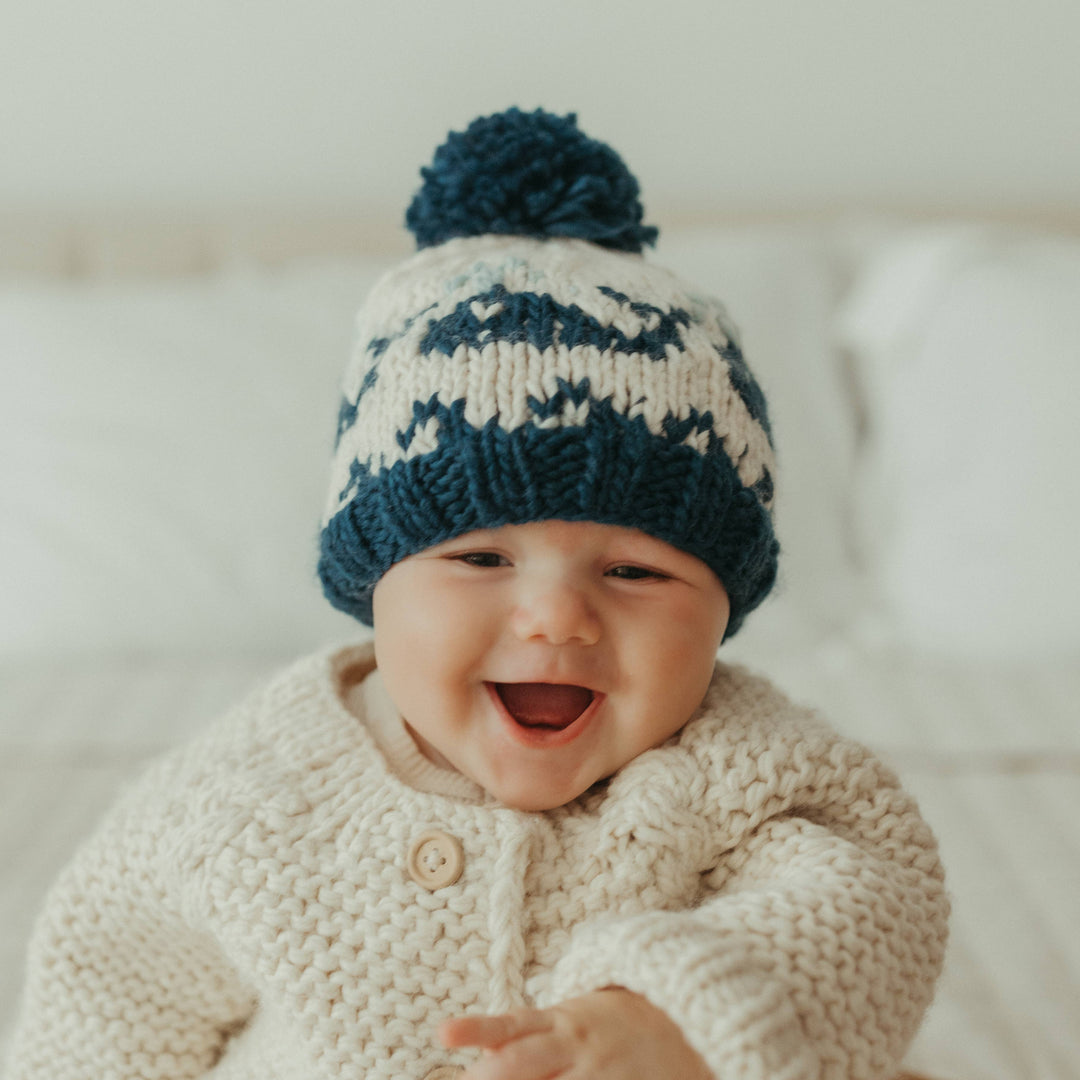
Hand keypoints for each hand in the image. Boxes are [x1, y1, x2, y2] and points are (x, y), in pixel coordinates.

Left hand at [438, 987, 713, 1079]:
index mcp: (559, 1021)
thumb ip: (526, 1034)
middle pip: (520, 1064)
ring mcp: (598, 1074)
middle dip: (487, 1078)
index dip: (475, 1031)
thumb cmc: (612, 1026)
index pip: (508, 1026)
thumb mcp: (571, 1018)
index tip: (442, 1034)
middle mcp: (574, 1046)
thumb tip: (471, 1052)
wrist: (686, 1019)